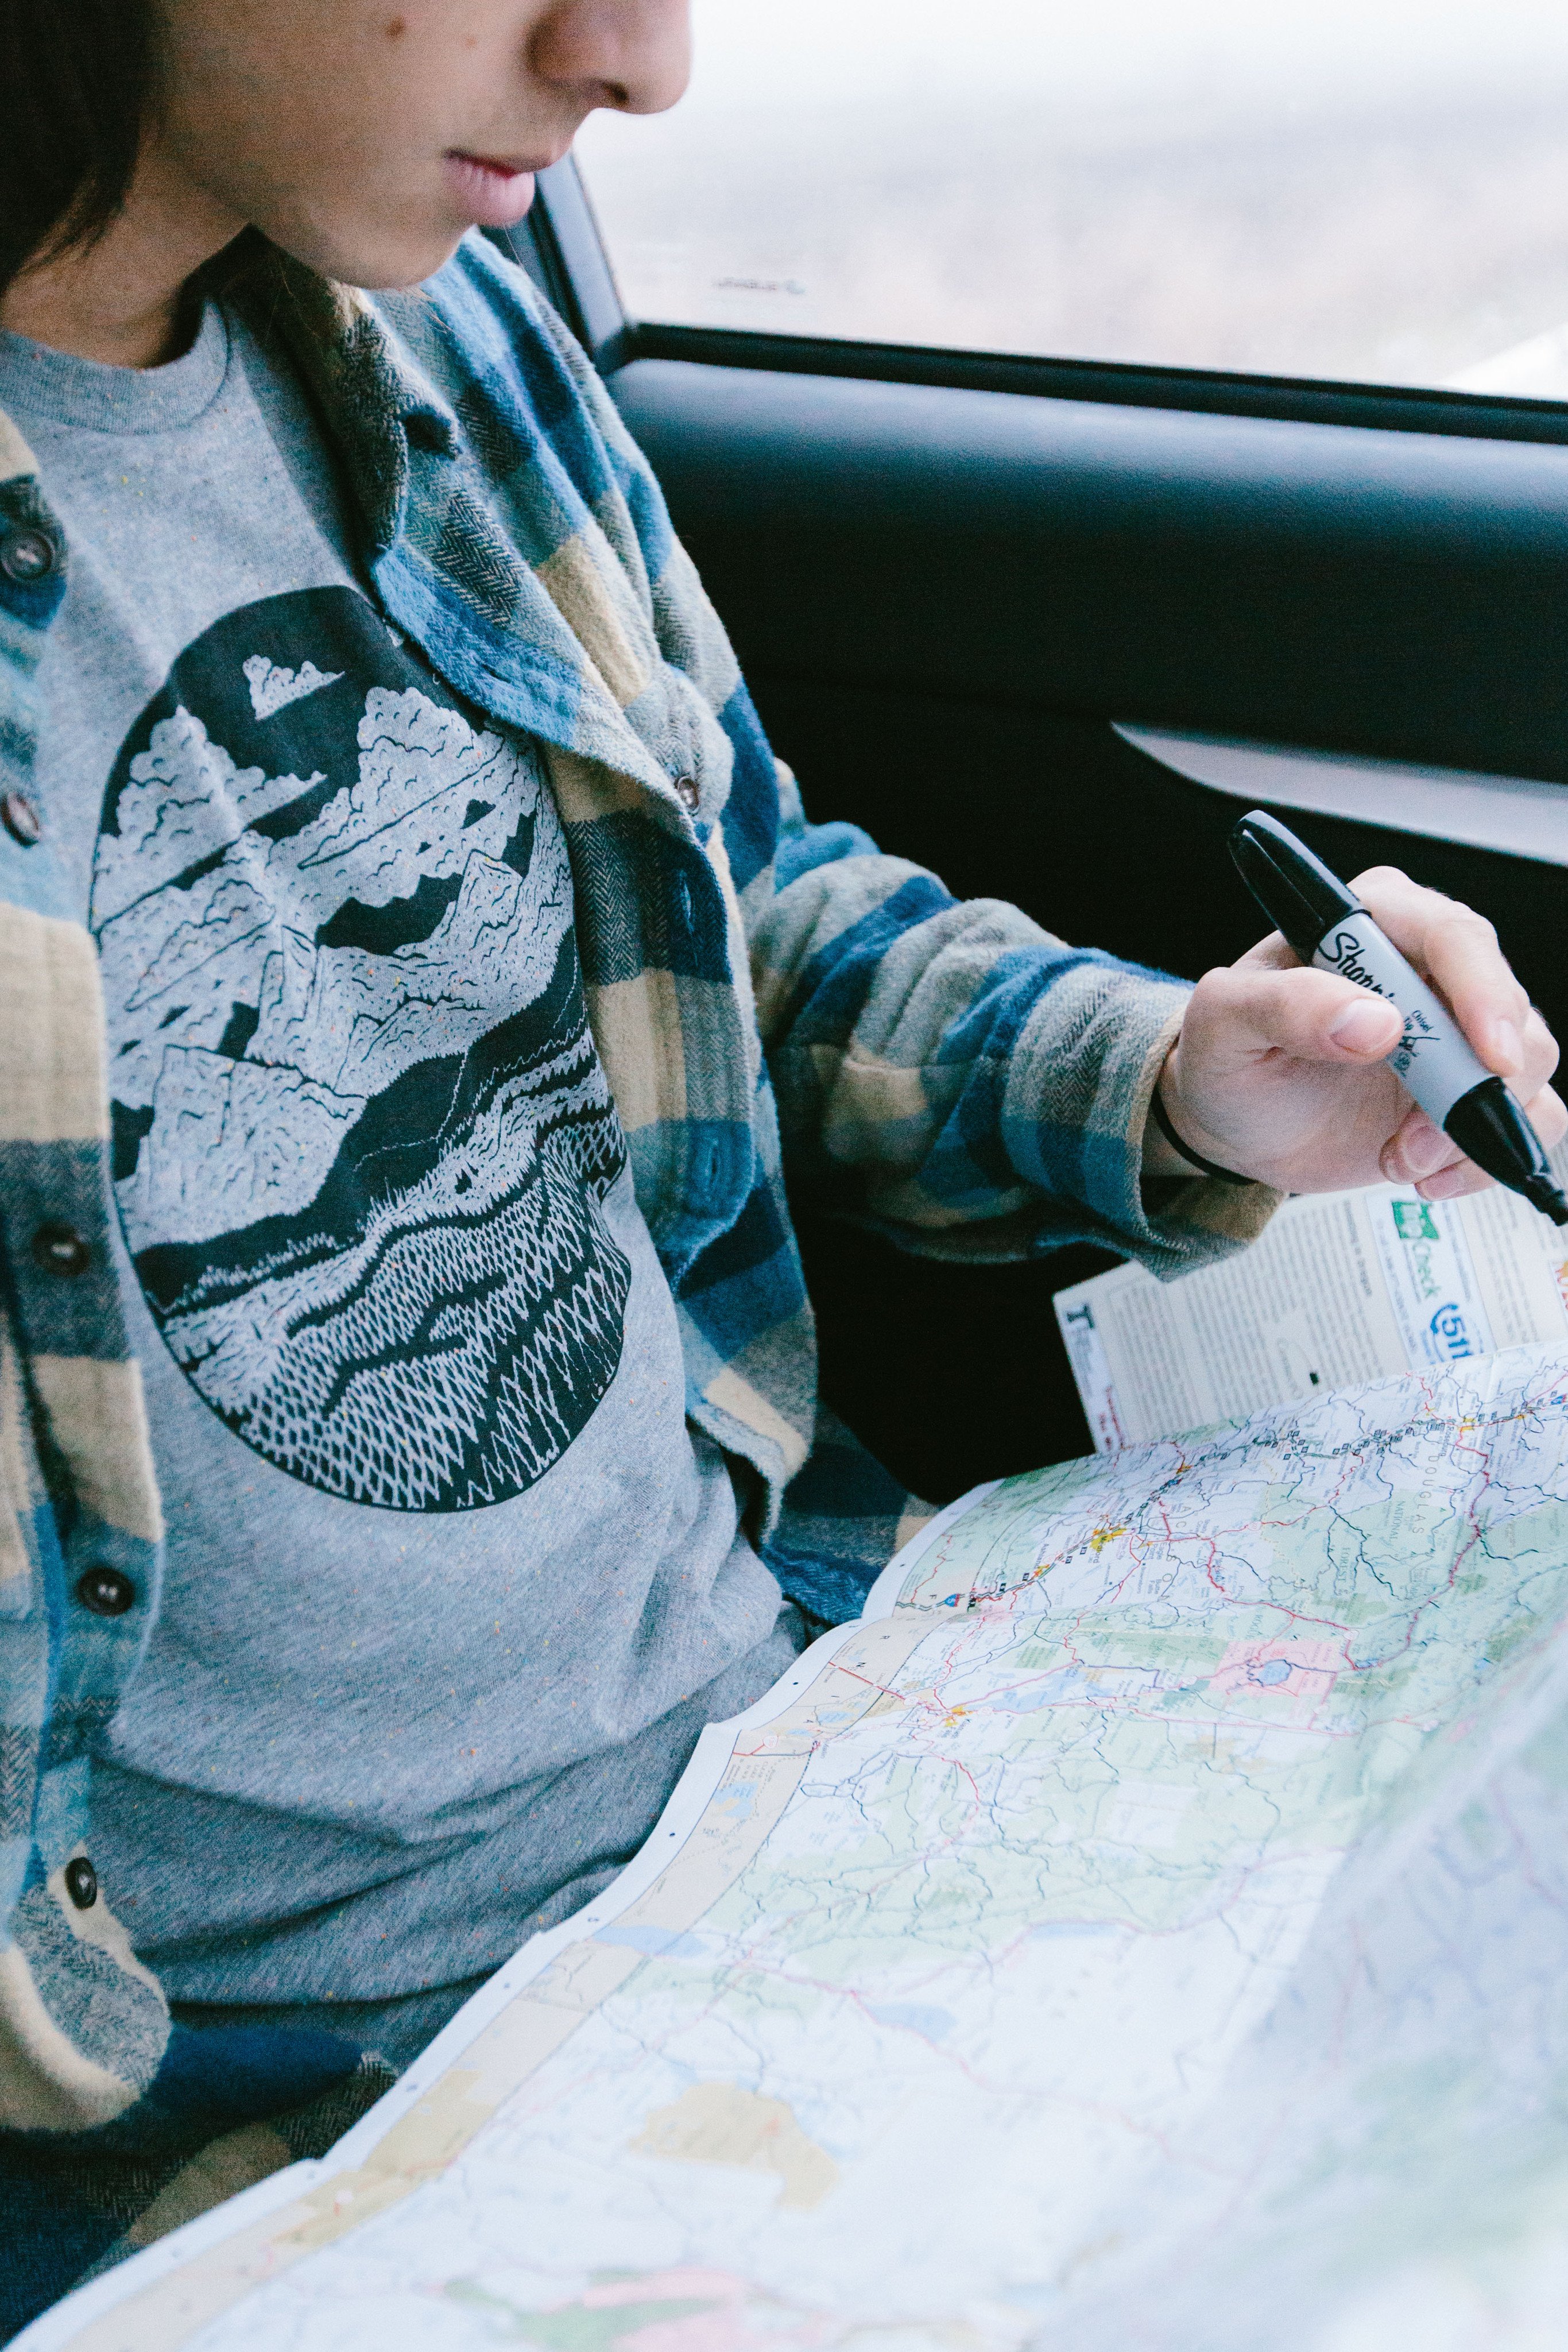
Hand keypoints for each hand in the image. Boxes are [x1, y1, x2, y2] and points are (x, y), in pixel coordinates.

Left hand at [1149, 865, 1565, 1197]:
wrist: (1238, 1125)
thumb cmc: (1230, 1059)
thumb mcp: (1225, 1025)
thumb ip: (1285, 1007)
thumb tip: (1373, 1021)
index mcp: (1371, 923)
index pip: (1453, 937)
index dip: (1482, 994)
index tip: (1486, 1058)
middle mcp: (1428, 965)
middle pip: (1506, 1007)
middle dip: (1469, 1088)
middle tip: (1407, 1143)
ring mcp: (1459, 1028)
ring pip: (1525, 1066)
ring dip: (1466, 1131)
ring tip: (1395, 1159)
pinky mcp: (1473, 1086)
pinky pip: (1530, 1117)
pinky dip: (1487, 1157)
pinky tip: (1427, 1178)